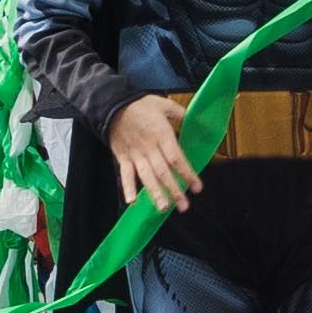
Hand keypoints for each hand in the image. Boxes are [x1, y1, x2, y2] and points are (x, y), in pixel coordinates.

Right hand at [108, 94, 200, 214]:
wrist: (113, 105)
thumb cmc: (140, 105)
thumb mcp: (164, 104)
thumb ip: (181, 115)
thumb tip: (198, 122)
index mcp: (161, 135)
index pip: (176, 158)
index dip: (187, 174)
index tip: (197, 187)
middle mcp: (149, 147)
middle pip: (163, 172)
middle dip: (174, 190)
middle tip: (183, 206)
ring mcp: (135, 154)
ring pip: (146, 176)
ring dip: (154, 193)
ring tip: (163, 208)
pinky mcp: (123, 158)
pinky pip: (125, 175)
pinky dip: (127, 188)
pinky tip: (132, 202)